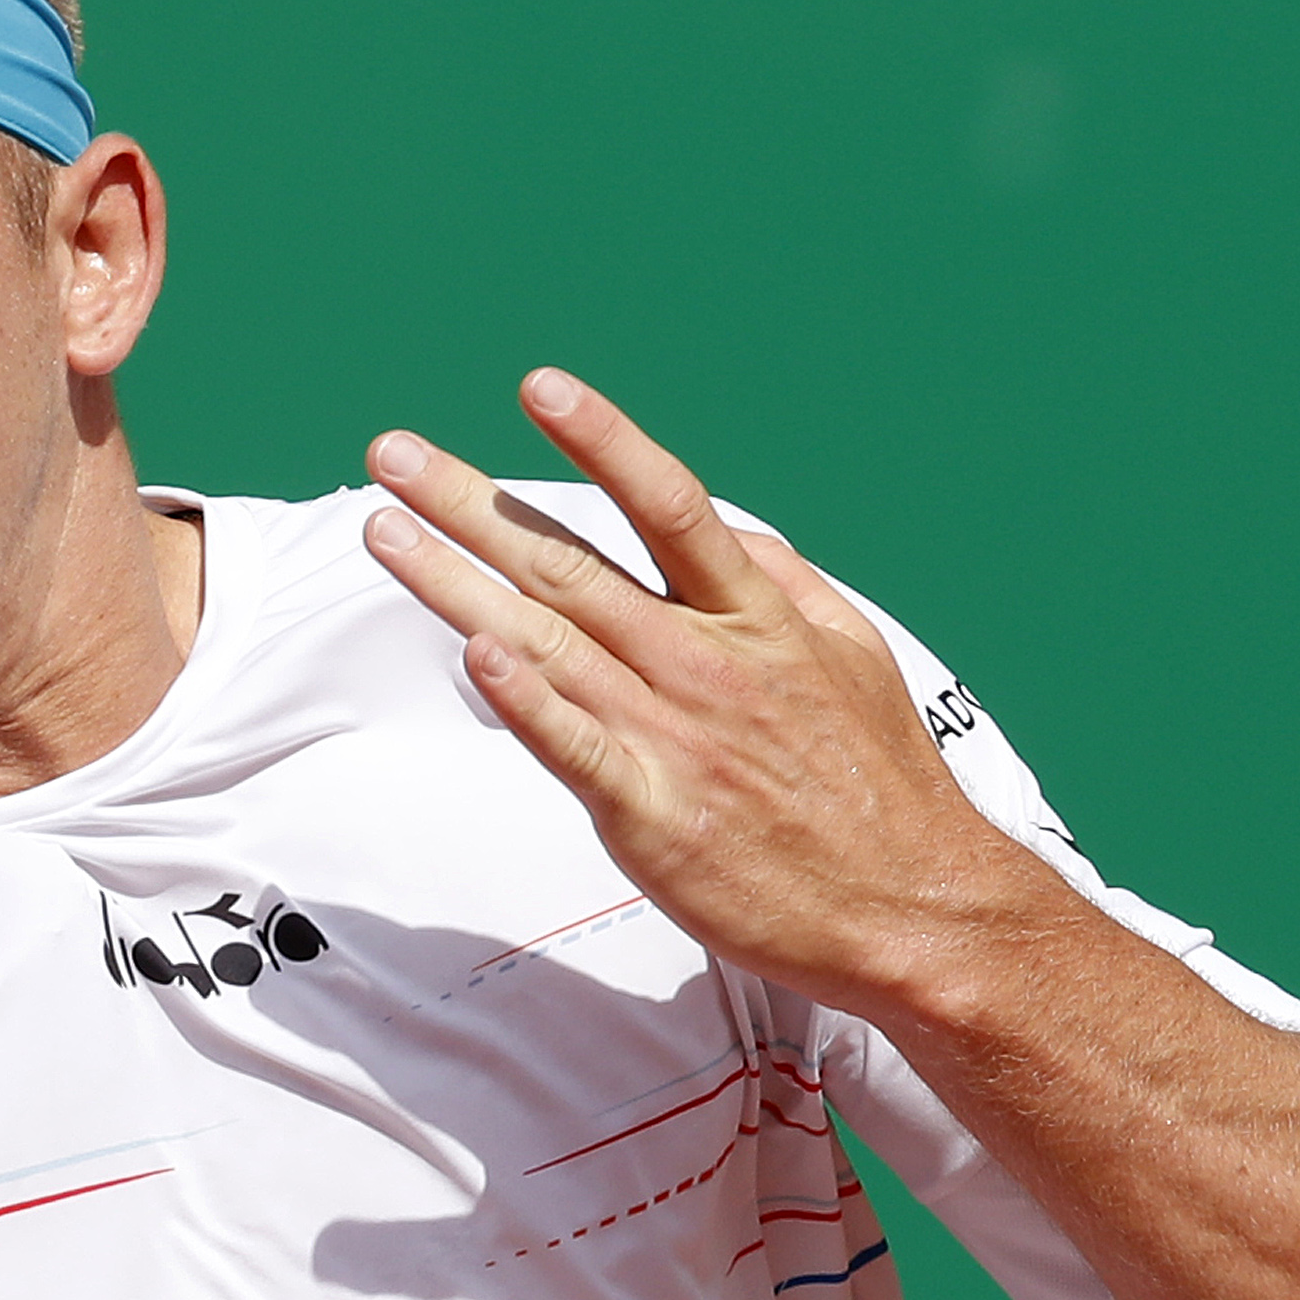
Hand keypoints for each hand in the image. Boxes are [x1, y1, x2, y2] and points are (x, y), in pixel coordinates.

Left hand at [359, 370, 1045, 1015]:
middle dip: (471, 504)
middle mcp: (705, 663)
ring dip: (455, 581)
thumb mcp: (856, 655)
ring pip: (545, 640)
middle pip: (570, 563)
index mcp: (756, 617)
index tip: (540, 387)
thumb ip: (785, 583)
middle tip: (395, 454)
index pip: (670, 504)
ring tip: (384, 530)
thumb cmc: (878, 787)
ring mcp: (675, 737)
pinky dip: (523, 700)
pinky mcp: (651, 815)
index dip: (603, 441)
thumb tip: (733, 529)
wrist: (914, 912)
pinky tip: (471, 655)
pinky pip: (573, 748)